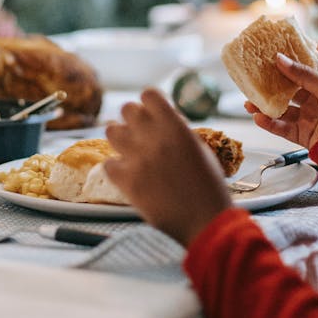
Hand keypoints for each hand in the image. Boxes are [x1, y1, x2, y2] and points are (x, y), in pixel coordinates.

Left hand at [104, 89, 231, 246]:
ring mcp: (137, 159)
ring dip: (120, 138)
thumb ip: (178, 132)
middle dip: (133, 119)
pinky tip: (127, 174)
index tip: (152, 114)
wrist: (204, 223)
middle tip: (139, 133)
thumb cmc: (209, 188)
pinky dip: (116, 168)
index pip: (149, 95)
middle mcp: (154, 138)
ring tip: (129, 150)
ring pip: (111, 131)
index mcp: (176, 127)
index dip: (149, 104)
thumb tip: (162, 120)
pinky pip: (107, 163)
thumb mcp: (200, 150)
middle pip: (127, 109)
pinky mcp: (126, 181)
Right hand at [245, 54, 317, 148]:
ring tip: (250, 104)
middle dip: (268, 91)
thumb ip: (302, 74)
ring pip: (280, 112)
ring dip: (264, 108)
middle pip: (285, 94)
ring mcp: (307, 119)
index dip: (282, 70)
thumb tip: (280, 58)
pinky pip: (282, 129)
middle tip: (253, 86)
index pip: (297, 75)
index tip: (265, 64)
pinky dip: (269, 124)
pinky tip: (259, 118)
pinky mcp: (303, 135)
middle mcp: (313, 102)